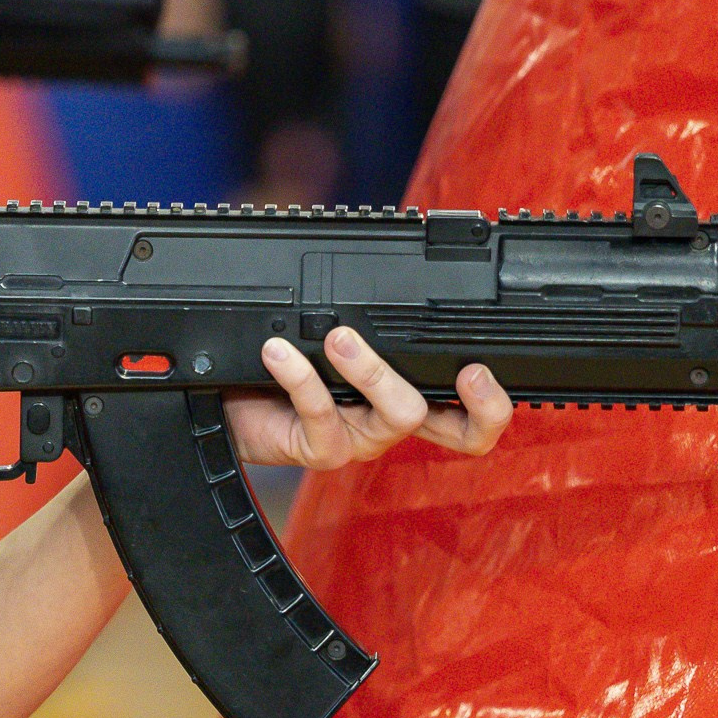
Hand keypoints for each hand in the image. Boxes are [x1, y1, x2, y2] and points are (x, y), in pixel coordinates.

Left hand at [224, 327, 511, 470]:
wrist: (226, 401)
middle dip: (472, 401)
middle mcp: (389, 422)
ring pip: (397, 414)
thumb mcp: (326, 337)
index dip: (491, 407)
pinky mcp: (320, 449)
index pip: (468, 415)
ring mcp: (359, 440)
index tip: (485, 371)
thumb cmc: (279, 368)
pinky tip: (279, 353)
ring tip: (338, 337)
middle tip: (469, 369)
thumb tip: (379, 268)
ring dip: (374, 370)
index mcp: (405, 396)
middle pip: (457, 428)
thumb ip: (360, 318)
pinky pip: (324, 414)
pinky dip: (303, 377)